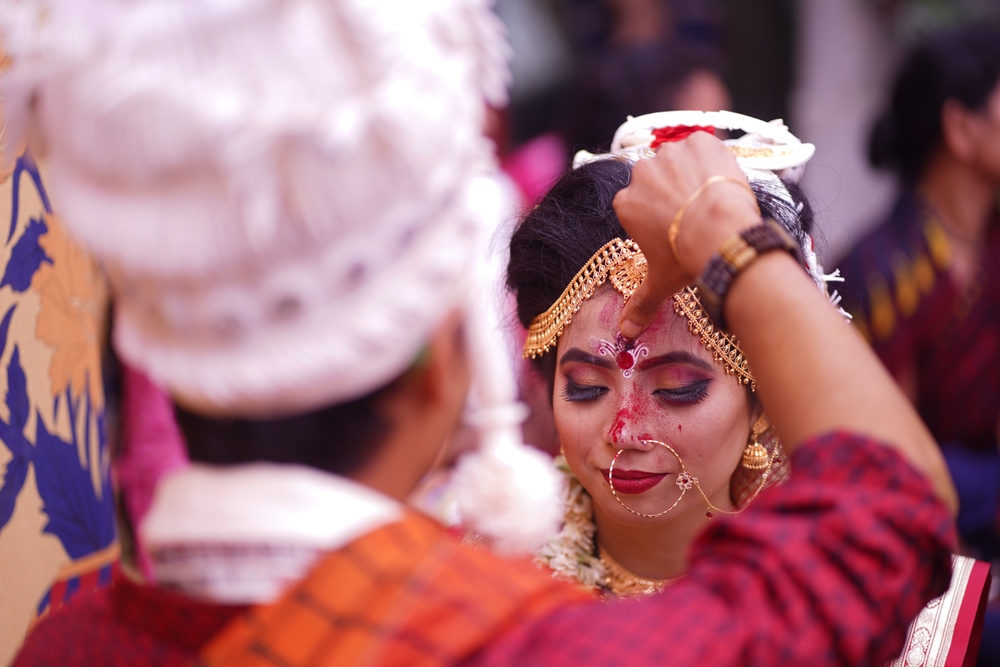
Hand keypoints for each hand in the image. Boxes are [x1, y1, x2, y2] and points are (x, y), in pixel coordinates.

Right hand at [612, 132, 758, 336]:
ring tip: (712, 197)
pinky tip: (723, 179)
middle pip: (659, 178)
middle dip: (675, 192)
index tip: (676, 226)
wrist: (720, 233)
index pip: (640, 202)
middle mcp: (641, 172)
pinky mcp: (698, 140)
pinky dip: (715, 158)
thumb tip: (625, 334)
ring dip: (695, 173)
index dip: (660, 214)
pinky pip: (705, 145)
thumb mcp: (660, 282)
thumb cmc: (686, 257)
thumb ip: (640, 304)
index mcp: (626, 202)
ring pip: (682, 159)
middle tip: (697, 213)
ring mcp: (670, 153)